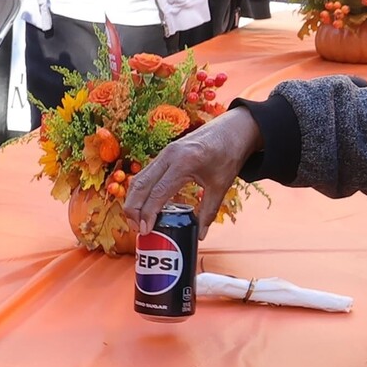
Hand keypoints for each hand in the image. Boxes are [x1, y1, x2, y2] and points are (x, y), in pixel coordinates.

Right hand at [123, 107, 261, 237]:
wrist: (233, 129)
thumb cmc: (229, 155)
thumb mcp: (221, 186)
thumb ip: (209, 212)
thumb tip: (200, 236)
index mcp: (184, 163)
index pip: (158, 192)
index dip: (148, 213)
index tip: (144, 230)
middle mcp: (169, 155)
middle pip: (140, 184)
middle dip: (133, 208)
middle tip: (135, 229)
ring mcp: (165, 152)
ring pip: (139, 177)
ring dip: (133, 199)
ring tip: (135, 220)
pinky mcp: (165, 153)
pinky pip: (146, 173)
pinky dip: (140, 190)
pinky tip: (143, 204)